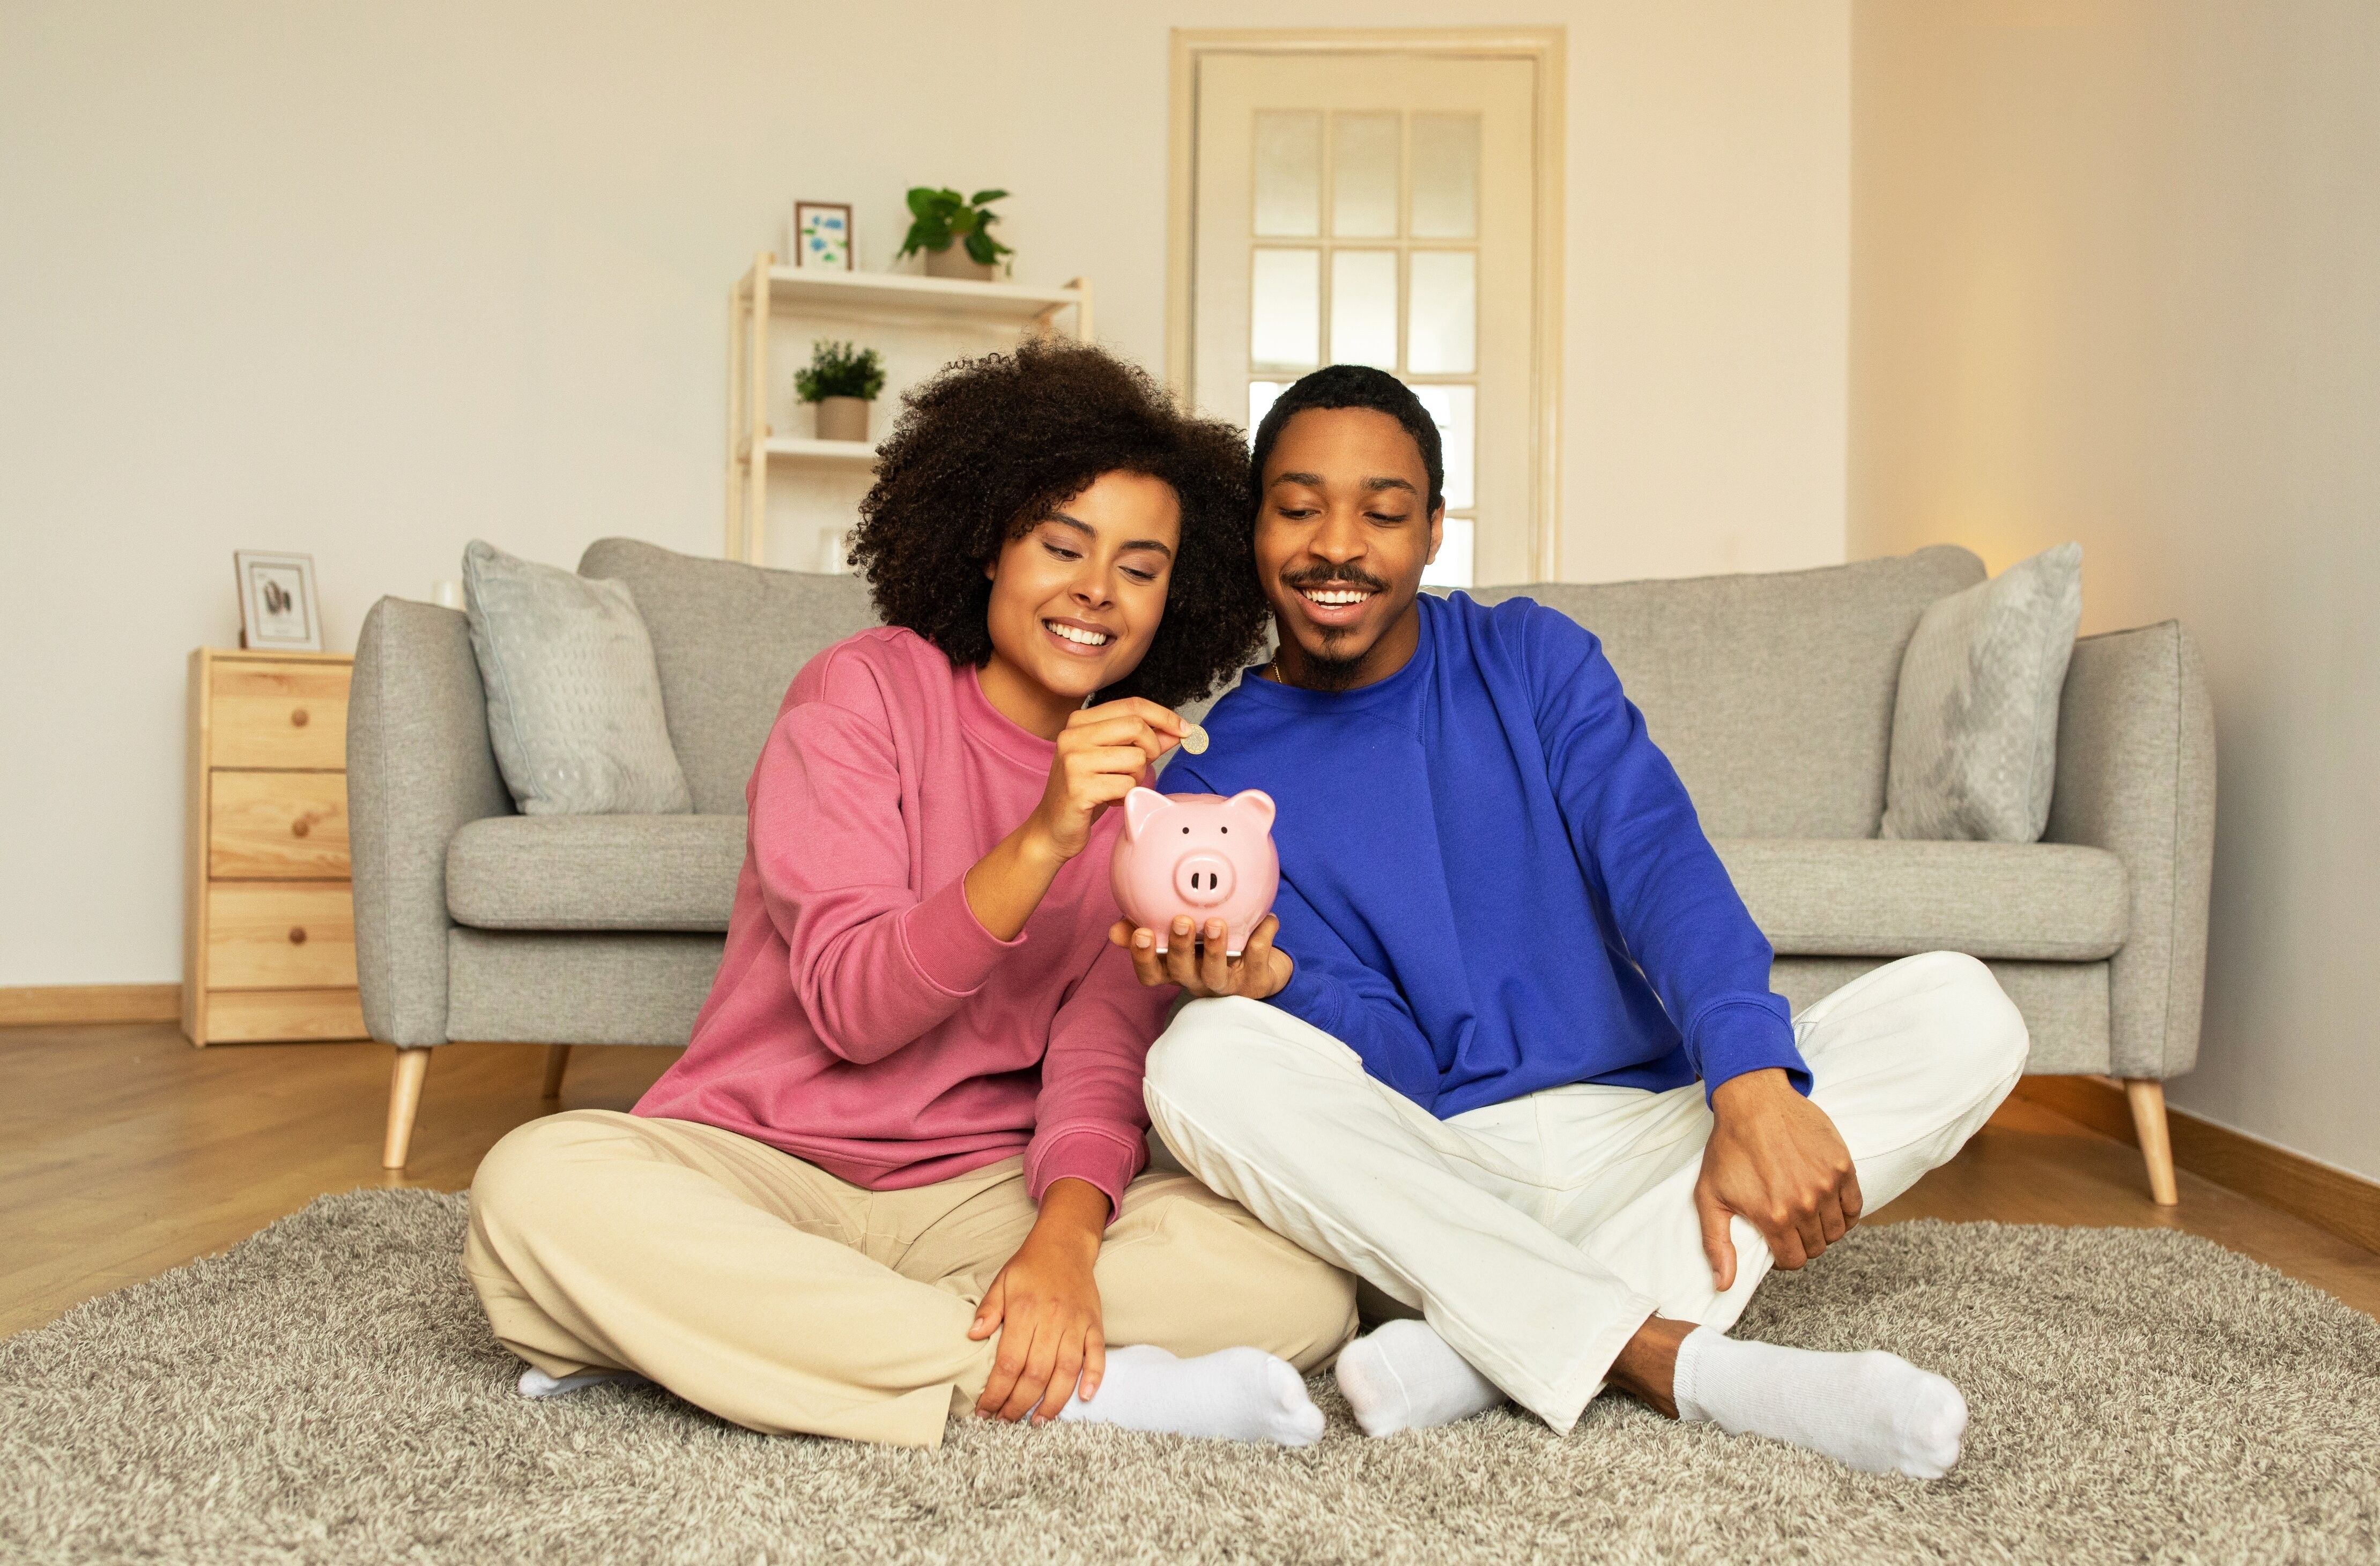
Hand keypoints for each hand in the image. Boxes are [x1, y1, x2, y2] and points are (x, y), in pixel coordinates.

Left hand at [968, 1178, 1107, 1423]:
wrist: (1065, 1243)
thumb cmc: (1030, 1267)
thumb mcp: (1002, 1281)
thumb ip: (988, 1310)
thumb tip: (973, 1337)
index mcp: (1025, 1311)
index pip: (1009, 1363)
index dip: (996, 1392)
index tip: (985, 1410)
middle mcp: (1053, 1319)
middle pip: (1036, 1374)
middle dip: (1018, 1404)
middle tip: (1005, 1420)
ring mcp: (1077, 1323)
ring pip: (1067, 1371)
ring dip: (1053, 1402)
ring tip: (1037, 1421)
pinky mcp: (1095, 1323)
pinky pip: (1097, 1355)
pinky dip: (1094, 1377)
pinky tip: (1085, 1397)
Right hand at [1026, 699, 1185, 861]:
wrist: (1052, 828)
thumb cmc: (1086, 791)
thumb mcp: (1114, 759)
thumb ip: (1144, 742)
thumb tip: (1178, 731)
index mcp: (1080, 721)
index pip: (1131, 705)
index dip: (1164, 716)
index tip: (1185, 730)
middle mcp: (1073, 735)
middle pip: (1136, 727)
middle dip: (1152, 748)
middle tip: (1143, 767)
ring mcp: (1074, 760)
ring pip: (1135, 758)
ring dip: (1136, 777)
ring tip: (1116, 787)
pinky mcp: (1079, 787)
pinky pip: (1127, 786)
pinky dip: (1126, 796)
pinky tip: (1108, 800)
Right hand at [1108, 913, 1292, 1000]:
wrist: (1261, 967)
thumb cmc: (1211, 945)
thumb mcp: (1182, 935)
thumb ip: (1148, 925)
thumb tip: (1114, 931)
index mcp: (1176, 969)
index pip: (1151, 973)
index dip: (1143, 958)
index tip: (1141, 933)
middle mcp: (1196, 979)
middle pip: (1181, 972)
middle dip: (1179, 947)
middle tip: (1182, 921)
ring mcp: (1225, 983)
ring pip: (1216, 972)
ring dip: (1215, 948)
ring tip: (1216, 923)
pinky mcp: (1254, 982)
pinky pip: (1257, 958)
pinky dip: (1262, 937)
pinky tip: (1267, 918)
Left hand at [1693, 1068, 1861, 1289]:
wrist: (1753, 1100)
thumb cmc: (1728, 1147)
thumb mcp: (1709, 1196)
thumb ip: (1717, 1244)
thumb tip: (1723, 1285)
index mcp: (1774, 1216)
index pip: (1793, 1260)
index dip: (1783, 1256)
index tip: (1776, 1241)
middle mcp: (1805, 1204)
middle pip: (1816, 1247)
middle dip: (1802, 1242)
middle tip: (1789, 1224)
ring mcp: (1827, 1184)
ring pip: (1837, 1230)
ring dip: (1823, 1229)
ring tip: (1806, 1213)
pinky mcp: (1843, 1166)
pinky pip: (1855, 1206)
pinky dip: (1844, 1211)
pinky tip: (1827, 1202)